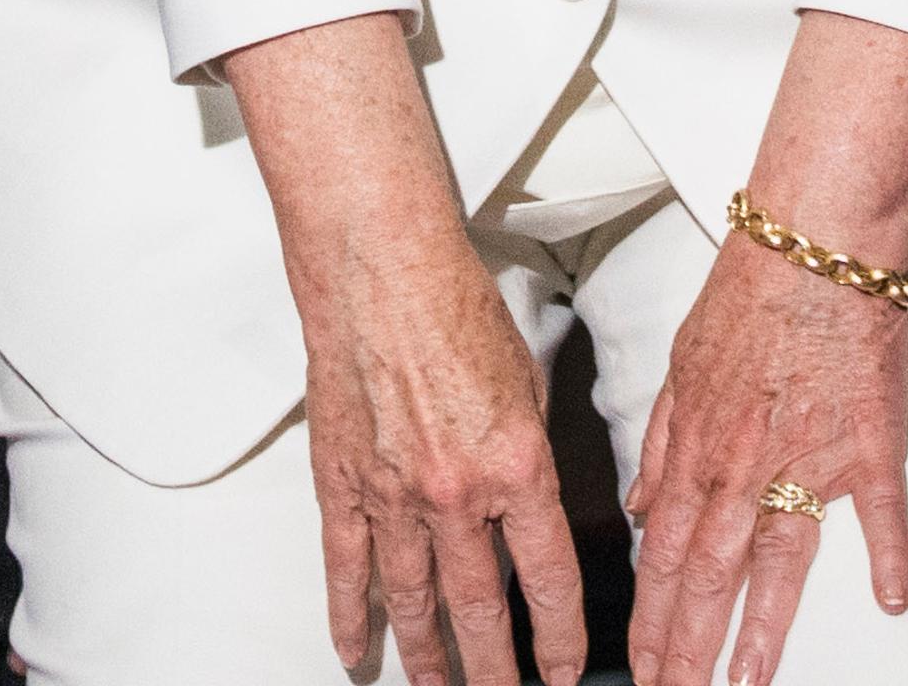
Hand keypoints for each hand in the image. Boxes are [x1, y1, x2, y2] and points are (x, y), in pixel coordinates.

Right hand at [292, 215, 588, 685]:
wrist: (381, 264)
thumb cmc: (454, 303)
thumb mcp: (527, 381)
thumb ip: (530, 452)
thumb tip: (531, 503)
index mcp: (516, 465)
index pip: (548, 579)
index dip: (560, 638)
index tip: (563, 672)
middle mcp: (457, 492)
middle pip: (481, 610)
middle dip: (498, 670)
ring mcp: (394, 494)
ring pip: (414, 602)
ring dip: (429, 657)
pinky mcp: (343, 481)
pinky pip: (347, 567)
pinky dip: (350, 615)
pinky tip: (356, 649)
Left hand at [623, 235, 907, 685]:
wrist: (812, 238)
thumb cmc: (747, 293)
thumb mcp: (682, 364)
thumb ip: (663, 442)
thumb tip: (640, 506)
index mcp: (698, 443)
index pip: (662, 551)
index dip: (652, 616)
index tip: (644, 668)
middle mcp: (744, 460)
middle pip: (708, 572)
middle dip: (688, 646)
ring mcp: (809, 454)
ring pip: (778, 559)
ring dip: (763, 628)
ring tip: (748, 684)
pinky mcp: (871, 438)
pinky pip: (882, 507)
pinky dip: (890, 553)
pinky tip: (892, 599)